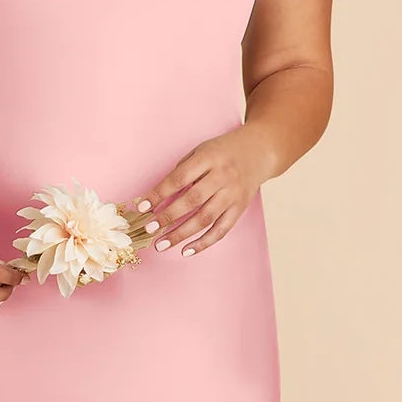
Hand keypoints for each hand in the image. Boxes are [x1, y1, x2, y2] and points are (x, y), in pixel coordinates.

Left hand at [132, 128, 270, 258]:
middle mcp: (222, 177)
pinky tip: (187, 250)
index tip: (142, 206)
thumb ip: (183, 170)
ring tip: (162, 244)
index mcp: (209, 158)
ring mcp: (233, 194)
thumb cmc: (223, 151)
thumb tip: (158, 197)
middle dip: (168, 217)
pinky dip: (204, 242)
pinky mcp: (240, 208)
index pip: (179, 178)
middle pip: (192, 200)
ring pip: (205, 218)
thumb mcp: (201, 150)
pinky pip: (221, 229)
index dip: (159, 193)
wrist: (259, 151)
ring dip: (181, 234)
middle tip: (149, 229)